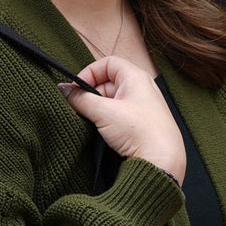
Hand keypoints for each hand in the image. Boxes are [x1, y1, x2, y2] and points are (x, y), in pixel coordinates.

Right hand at [63, 55, 185, 184]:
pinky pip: (120, 115)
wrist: (162, 162)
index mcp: (137, 77)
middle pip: (109, 82)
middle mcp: (142, 89)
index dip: (89, 73)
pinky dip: (107, 120)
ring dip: (98, 109)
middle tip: (79, 108)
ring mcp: (143, 108)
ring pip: (113, 101)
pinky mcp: (142, 125)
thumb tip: (64, 90)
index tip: (76, 89)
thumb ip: (81, 99)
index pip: (108, 63)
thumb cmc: (140, 132)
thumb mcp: (104, 113)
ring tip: (90, 121)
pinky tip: (101, 131)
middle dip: (91, 94)